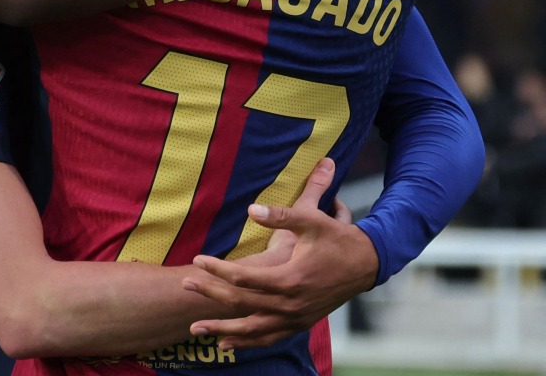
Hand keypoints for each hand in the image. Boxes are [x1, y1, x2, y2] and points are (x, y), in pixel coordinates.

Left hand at [183, 158, 379, 349]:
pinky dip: (246, 342)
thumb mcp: (312, 221)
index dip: (219, 269)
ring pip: (253, 330)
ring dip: (223, 329)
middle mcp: (292, 305)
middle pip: (242, 304)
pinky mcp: (300, 324)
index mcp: (291, 280)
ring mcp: (296, 318)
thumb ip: (281, 215)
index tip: (198, 260)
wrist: (367, 264)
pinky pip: (269, 338)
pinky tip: (225, 344)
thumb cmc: (337, 239)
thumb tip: (251, 209)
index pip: (245, 279)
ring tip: (195, 329)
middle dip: (211, 296)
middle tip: (184, 285)